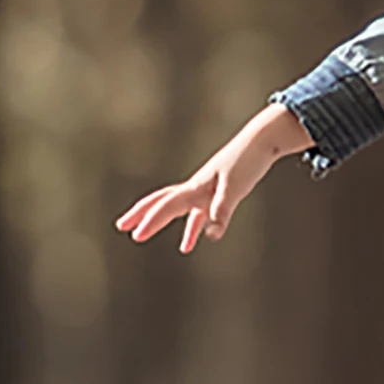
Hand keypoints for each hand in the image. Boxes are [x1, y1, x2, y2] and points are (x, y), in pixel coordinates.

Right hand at [116, 103, 309, 251]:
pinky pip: (199, 212)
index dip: (150, 221)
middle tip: (121, 226)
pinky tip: (195, 241)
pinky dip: (194, 226)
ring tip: (143, 234)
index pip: (167, 206)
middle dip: (141, 214)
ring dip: (160, 220)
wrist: (262, 142)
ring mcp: (205, 189)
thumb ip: (222, 210)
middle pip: (161, 201)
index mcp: (196, 186)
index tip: (135, 236)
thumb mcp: (236, 188)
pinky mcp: (217, 192)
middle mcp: (196, 187)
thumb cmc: (248, 162)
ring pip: (175, 206)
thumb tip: (212, 235)